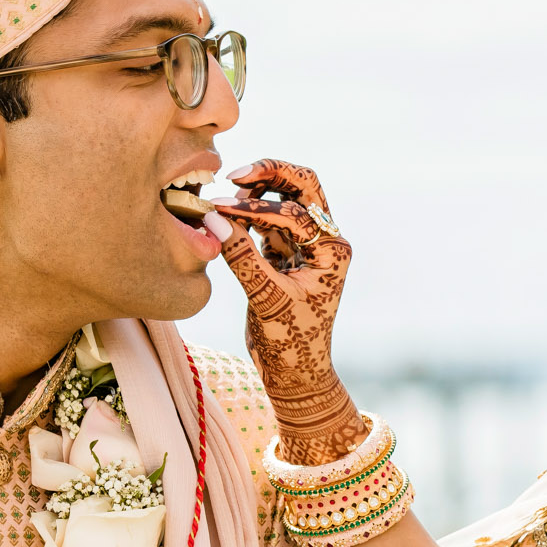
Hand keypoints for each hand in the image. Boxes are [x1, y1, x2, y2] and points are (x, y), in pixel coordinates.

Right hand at [212, 158, 365, 464]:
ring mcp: (305, 245)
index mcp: (333, 250)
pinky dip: (247, 213)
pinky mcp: (284, 253)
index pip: (294, 212)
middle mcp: (324, 241)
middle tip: (235, 174)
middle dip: (271, 173)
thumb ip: (241, 257)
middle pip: (303, 186)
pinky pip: (267, 221)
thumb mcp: (266, 299)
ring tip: (225, 193)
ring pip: (284, 199)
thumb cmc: (290, 343)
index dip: (256, 208)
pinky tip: (224, 213)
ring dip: (257, 191)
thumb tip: (213, 217)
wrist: (293, 373)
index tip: (220, 208)